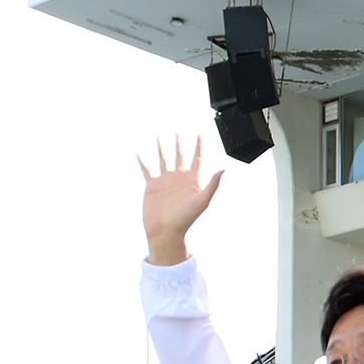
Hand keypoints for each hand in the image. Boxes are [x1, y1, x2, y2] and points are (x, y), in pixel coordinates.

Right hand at [141, 136, 224, 266]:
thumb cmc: (185, 220)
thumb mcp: (202, 201)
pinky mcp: (152, 186)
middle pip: (179, 155)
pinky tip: (139, 154)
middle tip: (178, 130)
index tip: (200, 134)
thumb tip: (224, 169)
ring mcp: (165, 181)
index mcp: (191, 180)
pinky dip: (143, 162)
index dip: (199, 146)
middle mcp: (178, 178)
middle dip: (179, 143)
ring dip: (162, 148)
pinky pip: (146, 171)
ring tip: (159, 136)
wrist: (166, 232)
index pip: (196, 158)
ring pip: (163, 159)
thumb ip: (213, 185)